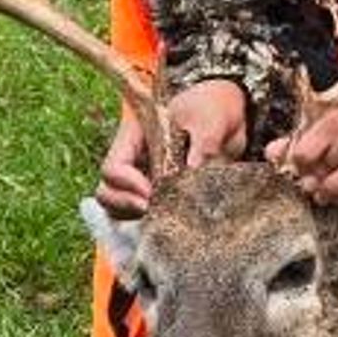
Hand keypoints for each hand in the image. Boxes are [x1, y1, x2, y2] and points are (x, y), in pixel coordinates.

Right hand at [94, 81, 249, 214]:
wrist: (229, 117)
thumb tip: (193, 169)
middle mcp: (135, 162)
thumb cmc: (212, 109)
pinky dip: (150, 227)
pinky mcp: (163, 197)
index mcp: (135, 137)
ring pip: (120, 210)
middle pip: (107, 192)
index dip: (128, 184)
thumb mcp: (210, 119)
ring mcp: (145, 181)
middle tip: (155, 211)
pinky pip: (143, 218)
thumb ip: (203, 143)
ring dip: (135, 219)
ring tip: (164, 220)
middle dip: (126, 206)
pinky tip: (171, 226)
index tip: (154, 193)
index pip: (114, 167)